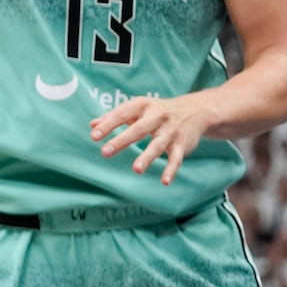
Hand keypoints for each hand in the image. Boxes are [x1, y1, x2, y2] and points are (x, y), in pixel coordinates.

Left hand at [90, 93, 214, 184]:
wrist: (195, 111)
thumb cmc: (157, 110)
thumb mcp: (137, 108)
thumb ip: (115, 116)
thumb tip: (92, 125)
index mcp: (142, 105)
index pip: (121, 115)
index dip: (107, 125)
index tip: (94, 136)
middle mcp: (157, 116)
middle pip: (137, 130)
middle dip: (121, 141)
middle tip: (104, 152)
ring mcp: (170, 131)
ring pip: (157, 145)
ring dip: (147, 157)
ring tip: (135, 169)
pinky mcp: (182, 144)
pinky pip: (176, 159)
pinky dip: (171, 170)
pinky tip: (164, 182)